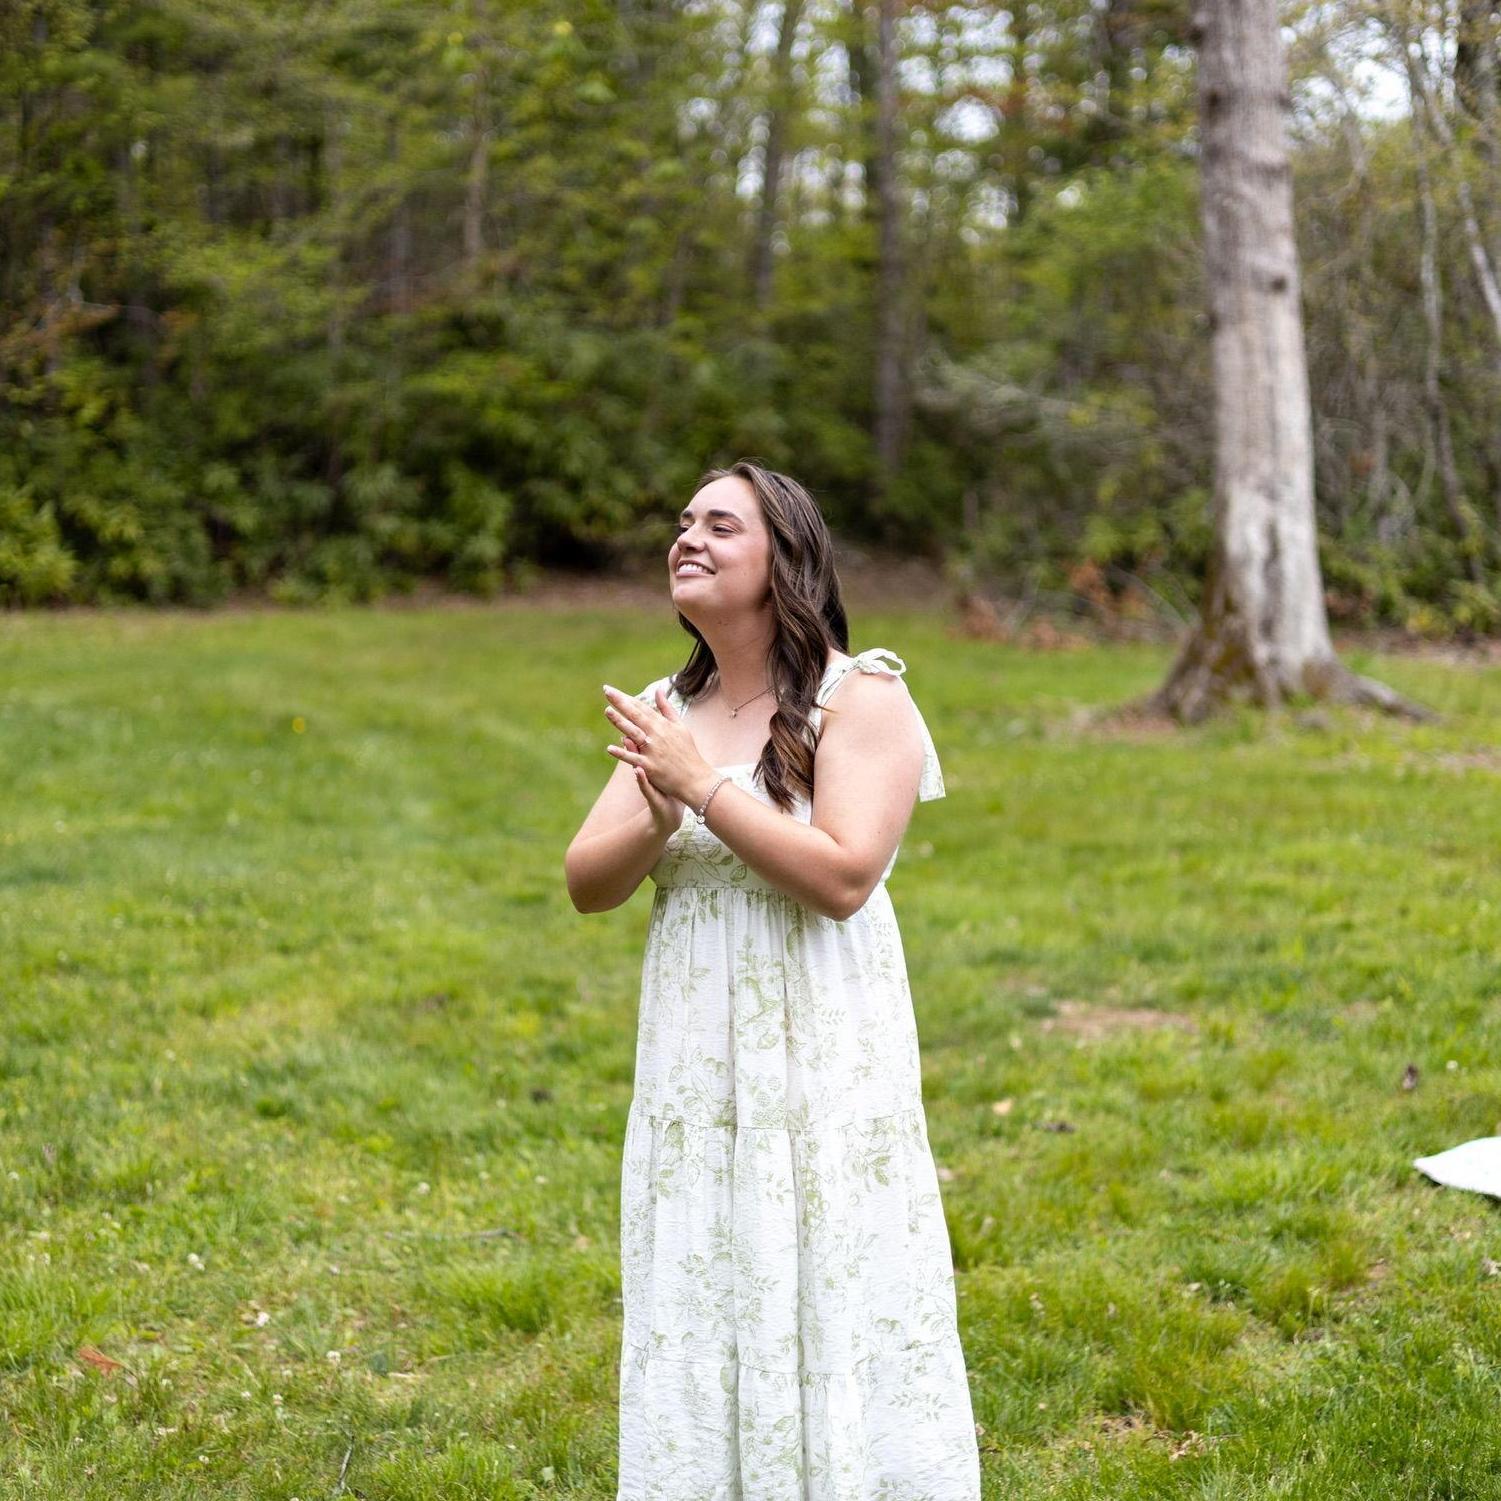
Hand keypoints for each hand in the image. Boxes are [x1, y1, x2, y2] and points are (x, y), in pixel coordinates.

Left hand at [603, 683, 710, 815]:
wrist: (696, 778)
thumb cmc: (687, 751)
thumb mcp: (680, 726)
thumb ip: (667, 708)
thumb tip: (659, 689)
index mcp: (663, 724)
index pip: (641, 707)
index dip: (626, 698)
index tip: (611, 690)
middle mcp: (658, 734)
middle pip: (636, 715)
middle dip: (621, 702)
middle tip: (607, 691)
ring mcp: (654, 750)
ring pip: (634, 733)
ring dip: (620, 722)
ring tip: (607, 710)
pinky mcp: (651, 766)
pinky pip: (634, 759)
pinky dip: (623, 754)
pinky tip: (610, 748)